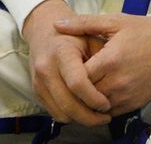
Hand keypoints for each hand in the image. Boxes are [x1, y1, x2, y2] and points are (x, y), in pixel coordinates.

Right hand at [22, 0, 110, 126]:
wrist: (45, 31)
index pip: (77, 83)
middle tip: (106, 117)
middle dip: (88, 116)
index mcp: (61, 53)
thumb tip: (114, 80)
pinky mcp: (36, 91)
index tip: (107, 104)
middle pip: (67, 103)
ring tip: (97, 117)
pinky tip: (84, 111)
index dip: (93, 98)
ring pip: (59, 112)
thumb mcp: (92, 36)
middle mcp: (46, 69)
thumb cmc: (75, 35)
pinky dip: (69, 116)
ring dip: (79, 119)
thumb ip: (101, 56)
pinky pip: (53, 112)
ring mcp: (38, 82)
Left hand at [55, 13, 150, 114]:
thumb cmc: (147, 31)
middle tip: (78, 75)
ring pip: (94, 106)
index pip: (76, 77)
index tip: (73, 64)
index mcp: (110, 60)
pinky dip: (104, 104)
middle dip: (78, 87)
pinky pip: (110, 111)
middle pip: (83, 94)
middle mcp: (117, 81)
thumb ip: (84, 24)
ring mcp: (126, 94)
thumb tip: (57, 24)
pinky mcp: (134, 104)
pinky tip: (106, 89)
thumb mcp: (117, 21)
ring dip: (89, 97)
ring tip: (92, 82)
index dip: (70, 72)